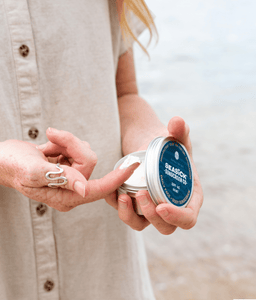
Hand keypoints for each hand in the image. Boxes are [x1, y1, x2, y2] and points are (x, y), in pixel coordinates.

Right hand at [0, 129, 138, 211]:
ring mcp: (72, 178)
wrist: (2, 158)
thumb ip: (60, 178)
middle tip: (51, 136)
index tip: (134, 165)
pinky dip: (63, 142)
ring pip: (84, 152)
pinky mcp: (70, 166)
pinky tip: (48, 147)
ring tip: (46, 145)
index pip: (98, 189)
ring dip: (66, 142)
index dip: (117, 178)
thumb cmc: (12, 165)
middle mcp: (72, 190)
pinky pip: (77, 148)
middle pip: (88, 161)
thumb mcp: (33, 172)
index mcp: (66, 197)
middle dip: (72, 144)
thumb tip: (84, 188)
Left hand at [105, 116, 202, 234]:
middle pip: (166, 227)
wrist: (146, 142)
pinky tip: (112, 191)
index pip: (188, 217)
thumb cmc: (164, 142)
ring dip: (131, 216)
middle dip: (152, 217)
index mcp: (188, 195)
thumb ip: (179, 130)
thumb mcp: (173, 137)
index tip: (161, 206)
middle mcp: (172, 205)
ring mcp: (153, 207)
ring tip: (122, 195)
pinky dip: (119, 207)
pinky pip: (128, 215)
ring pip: (144, 224)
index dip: (177, 217)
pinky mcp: (136, 205)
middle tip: (140, 194)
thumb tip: (177, 122)